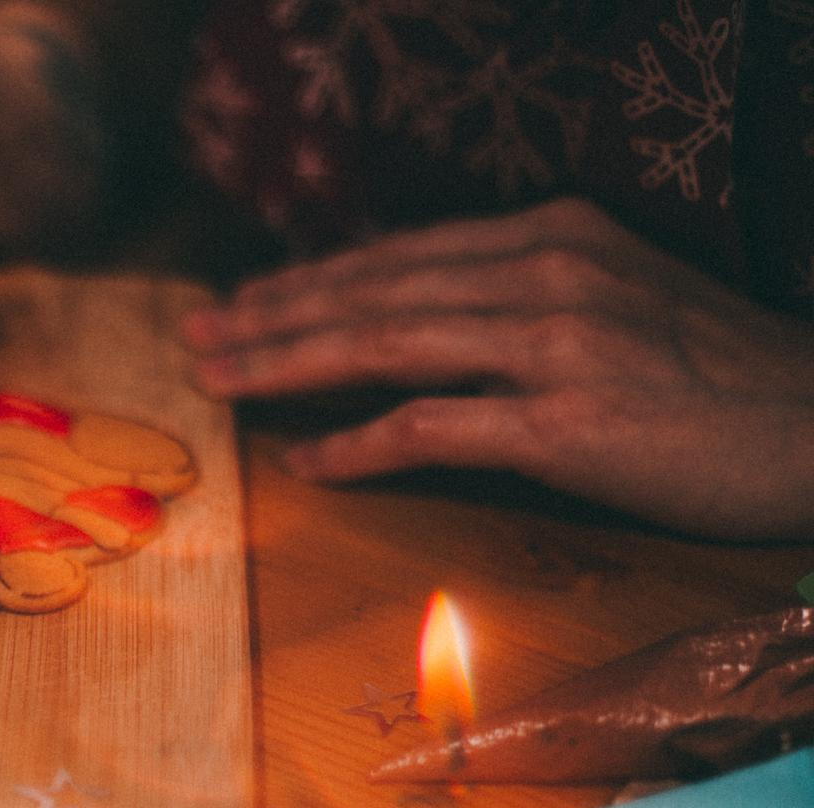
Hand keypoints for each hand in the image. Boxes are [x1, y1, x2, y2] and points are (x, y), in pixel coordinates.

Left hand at [181, 199, 813, 539]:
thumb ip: (521, 303)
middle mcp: (546, 273)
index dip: (310, 279)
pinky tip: (306, 462)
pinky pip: (430, 427)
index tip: (244, 300)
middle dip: (273, 314)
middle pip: (375, 290)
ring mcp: (556, 343)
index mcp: (554, 237)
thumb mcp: (618, 305)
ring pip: (384, 342)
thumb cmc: (717, 382)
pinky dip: (357, 445)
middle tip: (199, 337)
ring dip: (288, 363)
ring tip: (221, 384)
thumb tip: (421, 325)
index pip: (400, 255)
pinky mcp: (564, 422)